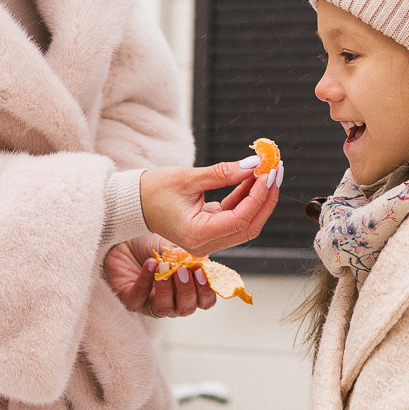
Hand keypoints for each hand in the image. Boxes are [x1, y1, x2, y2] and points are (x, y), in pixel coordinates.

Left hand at [104, 234, 217, 317]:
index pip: (204, 302)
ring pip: (163, 309)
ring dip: (166, 290)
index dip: (206, 291)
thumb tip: (203, 260)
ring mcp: (150, 304)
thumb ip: (191, 256)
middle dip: (186, 290)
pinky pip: (139, 297)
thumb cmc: (151, 245)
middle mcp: (171, 302)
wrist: (124, 239)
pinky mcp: (130, 301)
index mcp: (186, 291)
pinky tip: (150, 264)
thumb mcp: (175, 247)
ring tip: (164, 268)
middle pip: (186, 308)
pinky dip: (145, 281)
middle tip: (183, 270)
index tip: (202, 272)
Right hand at [138, 154, 282, 254]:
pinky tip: (252, 179)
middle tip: (275, 171)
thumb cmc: (153, 190)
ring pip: (245, 223)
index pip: (241, 218)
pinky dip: (245, 199)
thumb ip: (224, 173)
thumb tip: (254, 165)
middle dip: (266, 198)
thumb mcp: (189, 178)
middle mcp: (205, 244)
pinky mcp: (209, 232)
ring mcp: (208, 241)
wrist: (133, 202)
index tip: (270, 172)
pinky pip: (235, 217)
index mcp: (198, 235)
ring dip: (258, 198)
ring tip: (266, 171)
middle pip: (249, 226)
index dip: (260, 195)